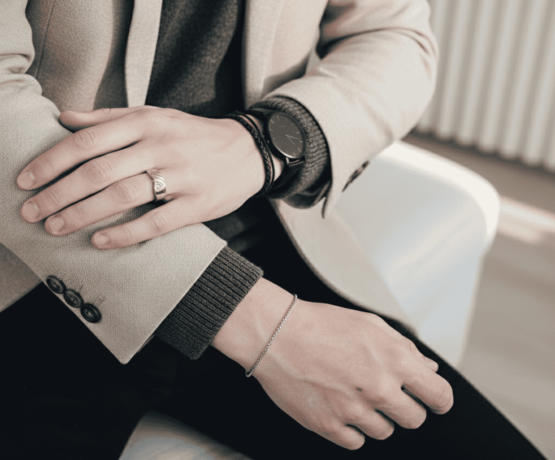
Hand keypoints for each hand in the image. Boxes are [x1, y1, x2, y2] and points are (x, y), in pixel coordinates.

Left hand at [17, 107, 270, 247]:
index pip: (87, 140)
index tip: (25, 180)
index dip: (51, 161)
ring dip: (83, 214)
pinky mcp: (197, 204)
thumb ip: (109, 117)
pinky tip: (100, 242)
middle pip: (98, 171)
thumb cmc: (193, 135)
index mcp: (145, 122)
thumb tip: (64, 119)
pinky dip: (125, 234)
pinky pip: (156, 222)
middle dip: (58, 194)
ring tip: (56, 227)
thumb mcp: (154, 116)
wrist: (247, 151)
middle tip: (31, 212)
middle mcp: (160, 145)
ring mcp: (181, 175)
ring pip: (122, 196)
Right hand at [213, 280, 452, 449]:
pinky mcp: (329, 425)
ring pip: (385, 432)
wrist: (277, 334)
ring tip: (354, 394)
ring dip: (376, 417)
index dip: (439, 400)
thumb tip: (427, 368)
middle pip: (414, 420)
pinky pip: (355, 441)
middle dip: (406, 408)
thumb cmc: (321, 324)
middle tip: (386, 394)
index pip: (439, 396)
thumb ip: (404, 347)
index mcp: (394, 360)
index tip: (434, 402)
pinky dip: (352, 429)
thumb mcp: (369, 324)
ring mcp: (353, 410)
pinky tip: (341, 408)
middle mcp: (378, 388)